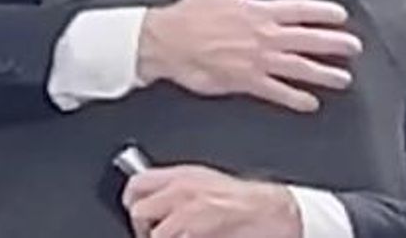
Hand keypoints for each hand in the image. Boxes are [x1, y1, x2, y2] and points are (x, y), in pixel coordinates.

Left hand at [124, 165, 301, 237]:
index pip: (136, 183)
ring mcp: (188, 213)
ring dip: (162, 237)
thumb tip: (152, 199)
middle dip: (144, 228)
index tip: (138, 215)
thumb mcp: (207, 182)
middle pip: (138, 211)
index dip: (132, 202)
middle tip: (155, 234)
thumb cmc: (245, 200)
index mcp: (183, 175)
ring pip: (154, 233)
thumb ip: (177, 188)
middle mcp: (182, 190)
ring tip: (179, 236)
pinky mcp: (194, 231)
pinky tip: (195, 237)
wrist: (273, 213)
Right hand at [137, 0, 361, 112]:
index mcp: (260, 10)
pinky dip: (296, 98)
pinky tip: (311, 103)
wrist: (167, 41)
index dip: (324, 12)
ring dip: (324, 74)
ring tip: (343, 79)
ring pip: (299, 68)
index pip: (301, 10)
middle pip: (308, 40)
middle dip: (335, 44)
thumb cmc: (191, 11)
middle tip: (355, 48)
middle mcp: (265, 36)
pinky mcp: (246, 81)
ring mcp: (258, 60)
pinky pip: (277, 92)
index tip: (342, 15)